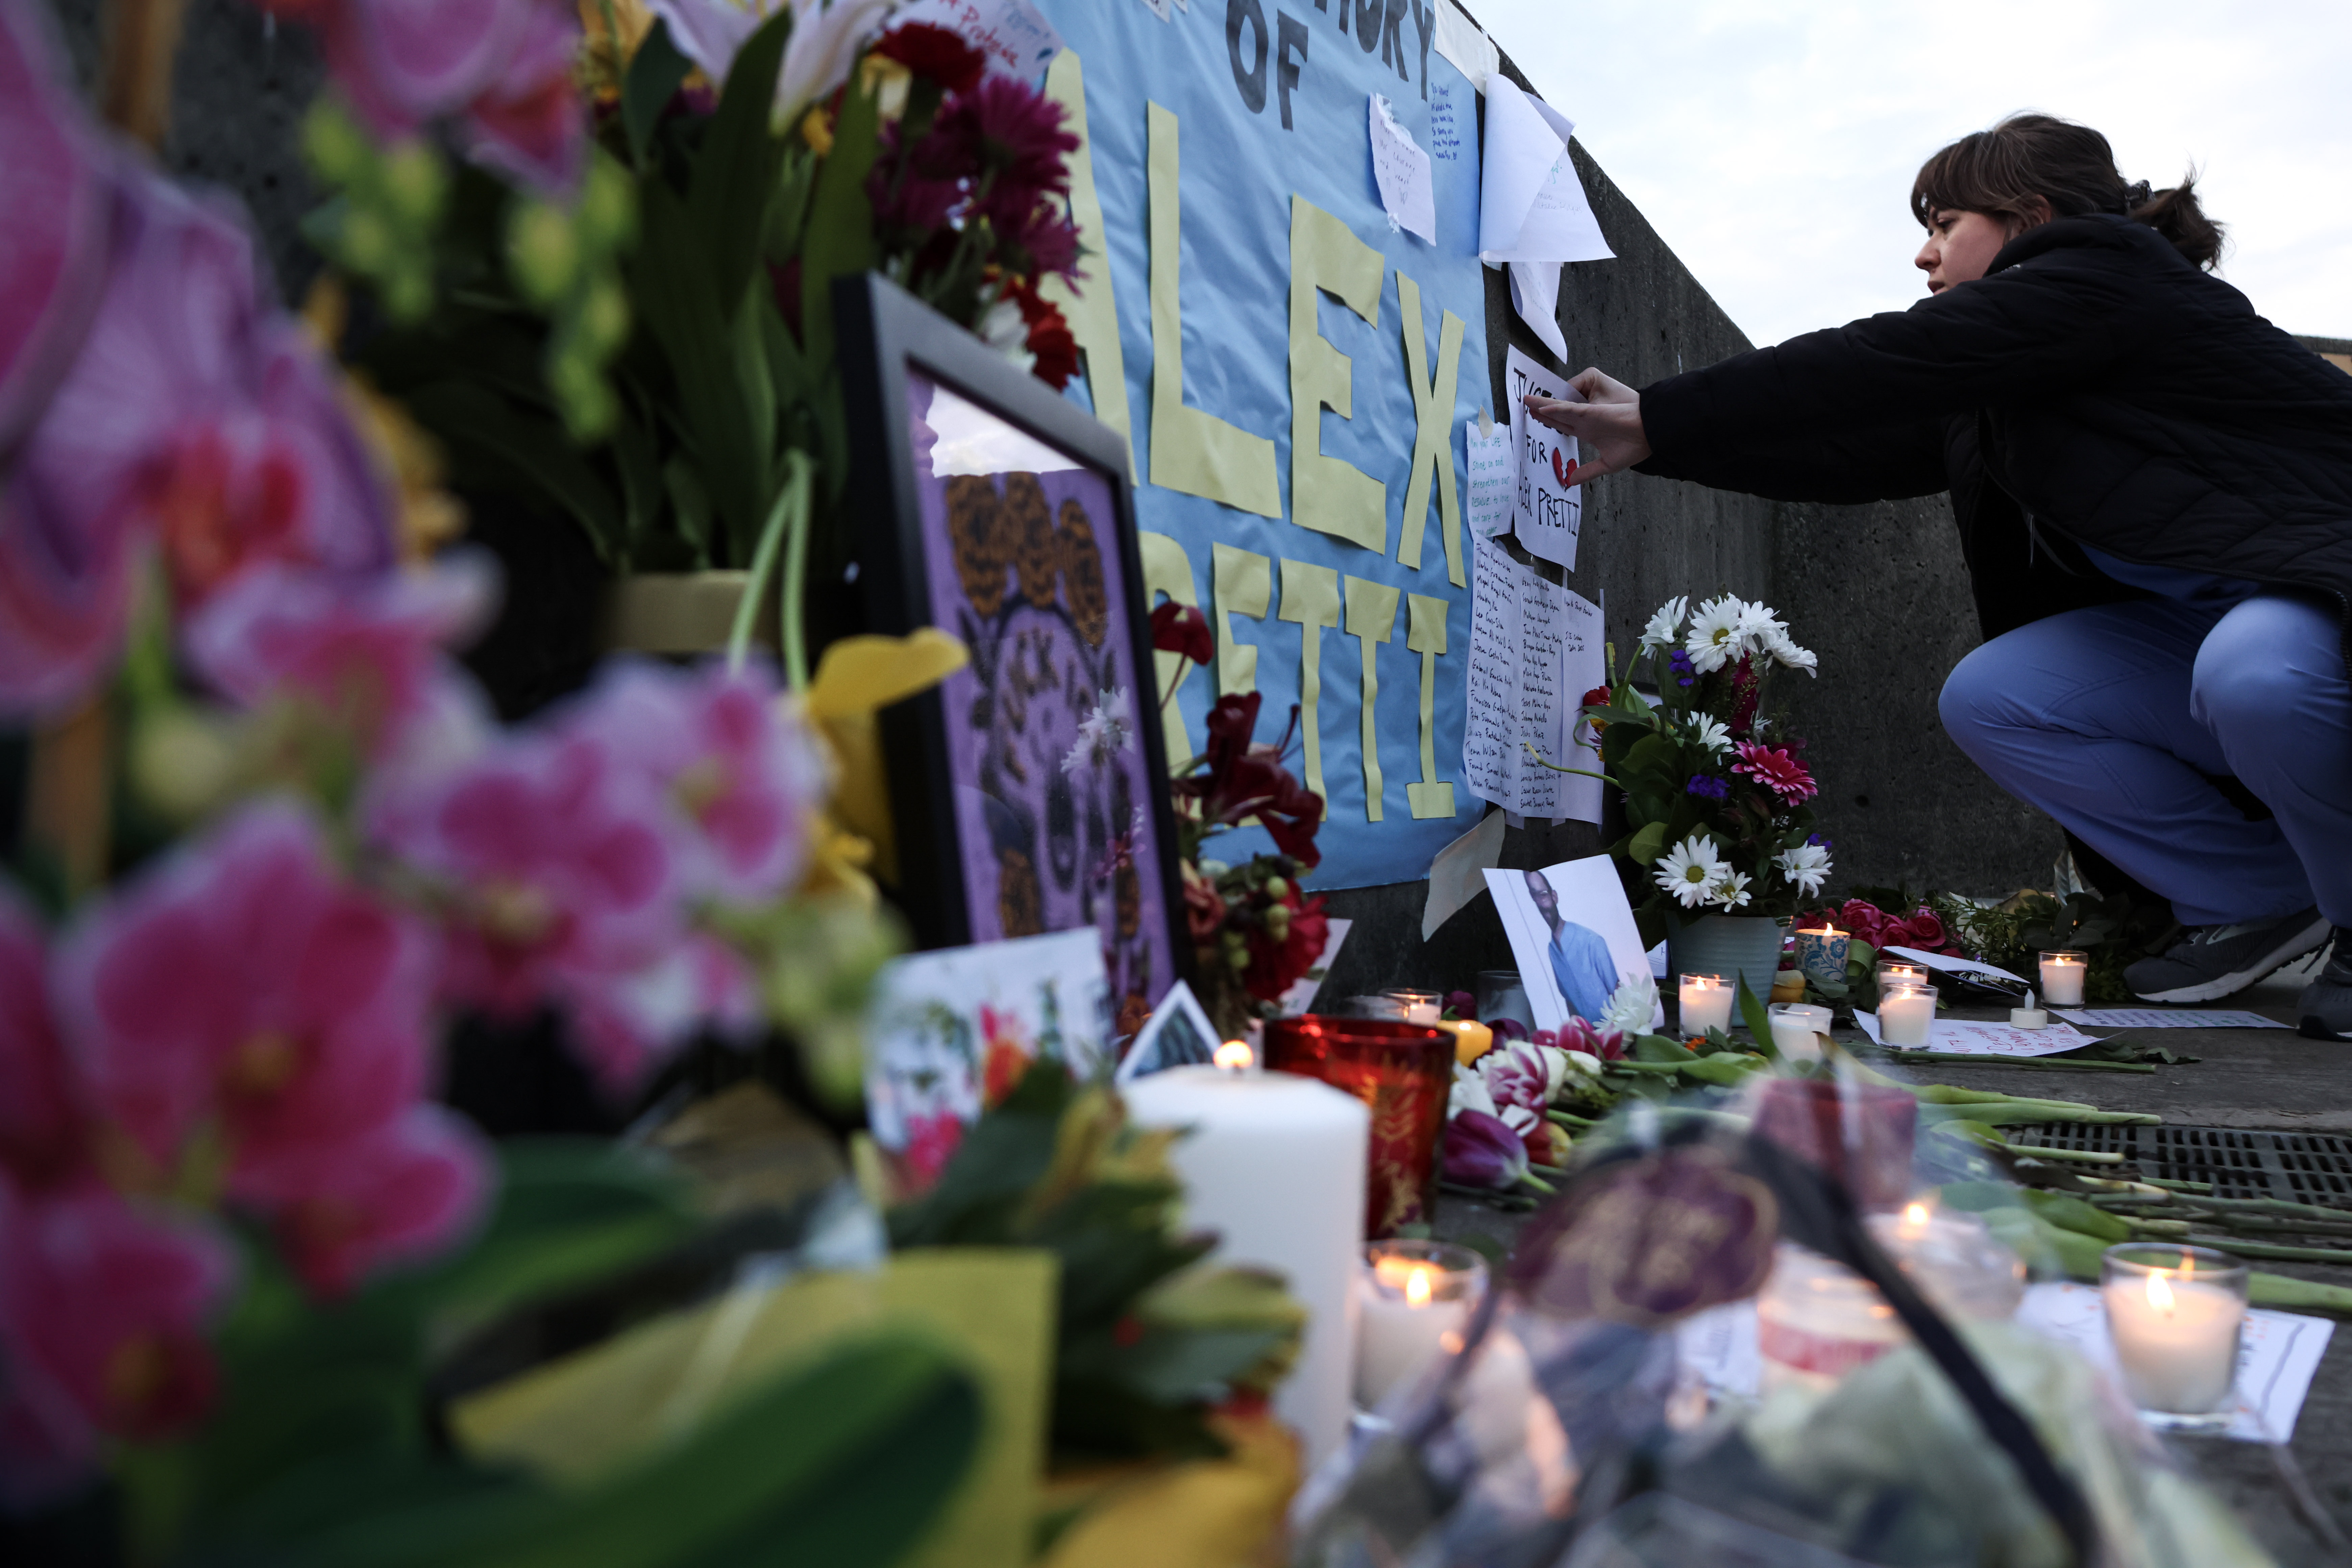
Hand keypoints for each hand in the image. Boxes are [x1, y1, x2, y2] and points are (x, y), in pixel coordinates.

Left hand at [1523, 368, 1648, 483]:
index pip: (1563, 425)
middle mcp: (1586, 422)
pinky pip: (1571, 409)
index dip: (1548, 421)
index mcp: (1589, 431)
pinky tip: (1543, 407)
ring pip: (1561, 409)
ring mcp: (1588, 416)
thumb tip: (1570, 482)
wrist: (1651, 437)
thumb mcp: (1606, 465)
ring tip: (1527, 400)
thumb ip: (1587, 472)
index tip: (1535, 418)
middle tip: (1525, 405)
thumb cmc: (1635, 446)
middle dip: (1541, 410)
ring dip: (1543, 404)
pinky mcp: (1593, 413)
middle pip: (1558, 414)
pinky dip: (1557, 408)